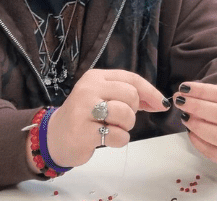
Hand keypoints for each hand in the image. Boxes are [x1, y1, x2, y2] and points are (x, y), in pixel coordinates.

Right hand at [46, 69, 167, 167]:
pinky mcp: (84, 131)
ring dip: (125, 126)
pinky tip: (105, 138)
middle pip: (131, 96)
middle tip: (120, 118)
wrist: (55, 137)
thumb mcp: (103, 98)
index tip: (161, 104)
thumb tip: (158, 101)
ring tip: (111, 127)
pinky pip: (118, 135)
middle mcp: (89, 89)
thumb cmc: (84, 117)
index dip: (150, 92)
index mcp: (95, 77)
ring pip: (126, 115)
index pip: (131, 79)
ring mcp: (84, 110)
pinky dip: (118, 140)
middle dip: (133, 111)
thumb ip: (127, 96)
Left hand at [173, 82, 216, 165]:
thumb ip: (205, 95)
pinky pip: (214, 153)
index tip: (184, 87)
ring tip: (184, 116)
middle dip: (198, 107)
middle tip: (180, 101)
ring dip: (198, 126)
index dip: (203, 91)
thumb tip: (181, 95)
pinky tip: (190, 131)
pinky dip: (199, 142)